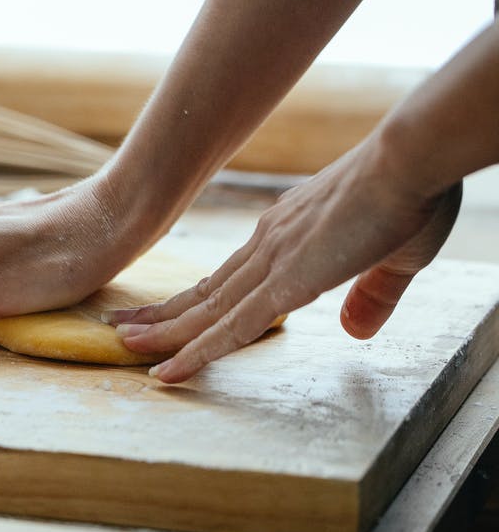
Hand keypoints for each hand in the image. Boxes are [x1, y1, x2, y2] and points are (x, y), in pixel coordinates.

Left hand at [105, 138, 461, 382]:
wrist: (411, 160)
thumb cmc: (410, 196)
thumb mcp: (392, 258)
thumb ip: (371, 294)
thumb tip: (355, 329)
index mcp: (285, 235)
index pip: (230, 277)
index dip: (196, 299)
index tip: (165, 310)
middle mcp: (267, 246)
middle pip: (205, 292)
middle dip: (162, 314)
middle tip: (121, 327)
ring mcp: (271, 262)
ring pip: (206, 311)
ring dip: (164, 333)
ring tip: (124, 346)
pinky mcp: (287, 282)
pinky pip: (231, 329)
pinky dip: (196, 352)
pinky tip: (168, 371)